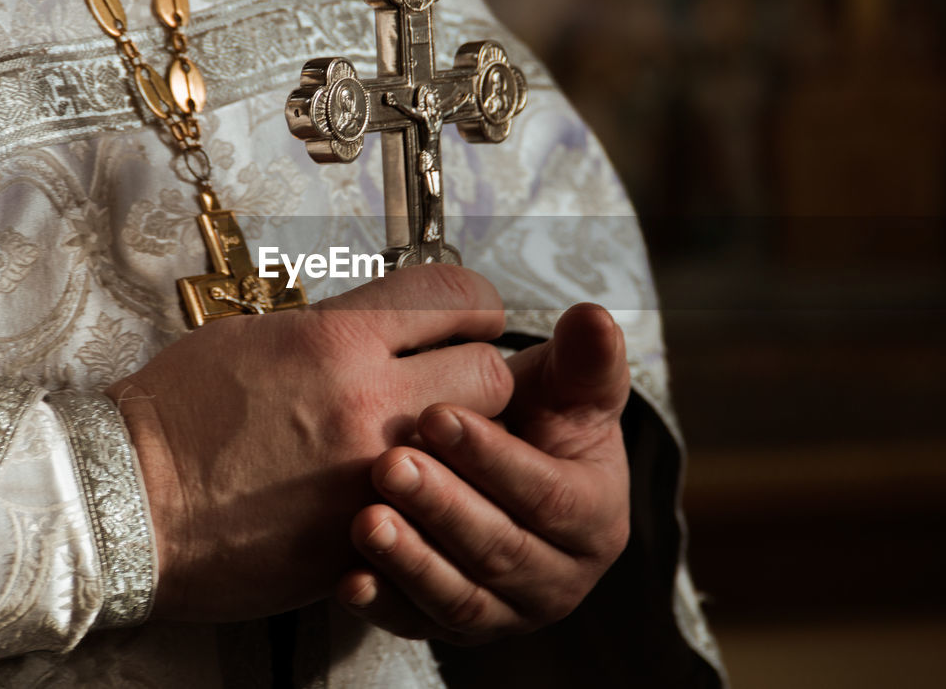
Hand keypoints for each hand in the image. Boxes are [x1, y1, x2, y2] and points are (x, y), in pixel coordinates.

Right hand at [108, 265, 512, 620]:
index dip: (473, 304)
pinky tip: (392, 488)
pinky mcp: (361, 534)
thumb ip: (339, 328)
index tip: (469, 317)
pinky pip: (428, 505)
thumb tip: (392, 324)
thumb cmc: (179, 413)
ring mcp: (368, 475)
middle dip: (477, 374)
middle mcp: (364, 402)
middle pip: (490, 373)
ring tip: (424, 440)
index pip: (457, 296)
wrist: (125, 499)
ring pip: (475, 449)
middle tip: (452, 382)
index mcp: (336, 340)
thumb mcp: (257, 335)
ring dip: (461, 442)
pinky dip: (422, 496)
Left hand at [336, 303, 631, 643]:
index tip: (437, 415)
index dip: (494, 458)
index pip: (550, 496)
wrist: (503, 458)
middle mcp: (560, 576)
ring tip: (365, 518)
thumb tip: (596, 318)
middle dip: (444, 507)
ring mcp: (507, 610)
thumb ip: (582, 357)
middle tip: (391, 464)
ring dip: (411, 560)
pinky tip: (347, 579)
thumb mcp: (565, 384)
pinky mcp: (456, 626)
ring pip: (461, 596)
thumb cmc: (536, 416)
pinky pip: (418, 624)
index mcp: (597, 518)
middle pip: (502, 550)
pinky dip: (384, 605)